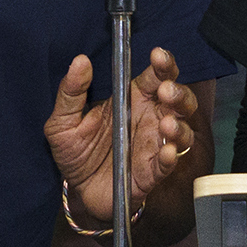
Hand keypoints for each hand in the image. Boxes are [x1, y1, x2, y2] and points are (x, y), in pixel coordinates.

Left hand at [44, 46, 198, 225]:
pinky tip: (167, 152)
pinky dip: (171, 157)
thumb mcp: (63, 121)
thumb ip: (71, 92)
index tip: (158, 56)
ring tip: (166, 123)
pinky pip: (169, 164)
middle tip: (165, 91)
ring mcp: (155, 145)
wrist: (76, 190)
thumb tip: (80, 61)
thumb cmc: (75, 151)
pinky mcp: (153, 172)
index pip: (156, 76)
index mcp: (133, 99)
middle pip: (178, 99)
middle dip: (178, 92)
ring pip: (183, 130)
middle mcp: (150, 118)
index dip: (163, 64)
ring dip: (179, 125)